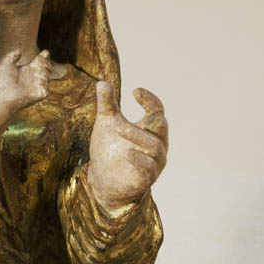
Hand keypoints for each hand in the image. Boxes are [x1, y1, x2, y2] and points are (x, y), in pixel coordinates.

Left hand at [0, 49, 51, 110]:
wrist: (0, 95)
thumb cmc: (1, 81)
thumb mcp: (6, 64)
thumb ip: (13, 55)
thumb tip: (20, 50)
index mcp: (28, 70)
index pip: (41, 62)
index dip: (45, 56)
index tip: (45, 52)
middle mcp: (34, 78)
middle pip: (47, 68)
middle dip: (46, 63)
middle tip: (39, 60)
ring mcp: (36, 87)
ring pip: (48, 77)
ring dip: (45, 71)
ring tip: (37, 68)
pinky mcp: (38, 95)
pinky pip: (46, 88)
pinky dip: (44, 82)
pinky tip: (38, 79)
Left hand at [86, 82, 167, 212]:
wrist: (104, 181)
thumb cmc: (109, 150)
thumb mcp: (106, 125)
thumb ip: (107, 105)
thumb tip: (102, 82)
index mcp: (150, 129)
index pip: (158, 110)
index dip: (150, 99)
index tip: (135, 91)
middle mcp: (157, 144)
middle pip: (161, 125)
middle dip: (149, 116)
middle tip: (128, 110)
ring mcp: (154, 162)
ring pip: (155, 146)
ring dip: (137, 136)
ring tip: (118, 128)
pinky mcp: (146, 179)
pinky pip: (148, 167)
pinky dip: (139, 159)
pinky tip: (127, 153)